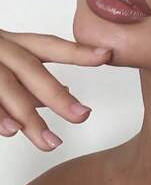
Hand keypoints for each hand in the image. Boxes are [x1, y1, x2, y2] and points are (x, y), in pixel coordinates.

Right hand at [0, 29, 110, 150]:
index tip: (106, 55)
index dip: (78, 51)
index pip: (49, 45)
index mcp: (12, 43)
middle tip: (82, 116)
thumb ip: (32, 75)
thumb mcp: (6, 56)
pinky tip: (10, 131)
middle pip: (30, 70)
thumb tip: (65, 90)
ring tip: (50, 141)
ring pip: (6, 88)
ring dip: (28, 116)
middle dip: (57, 95)